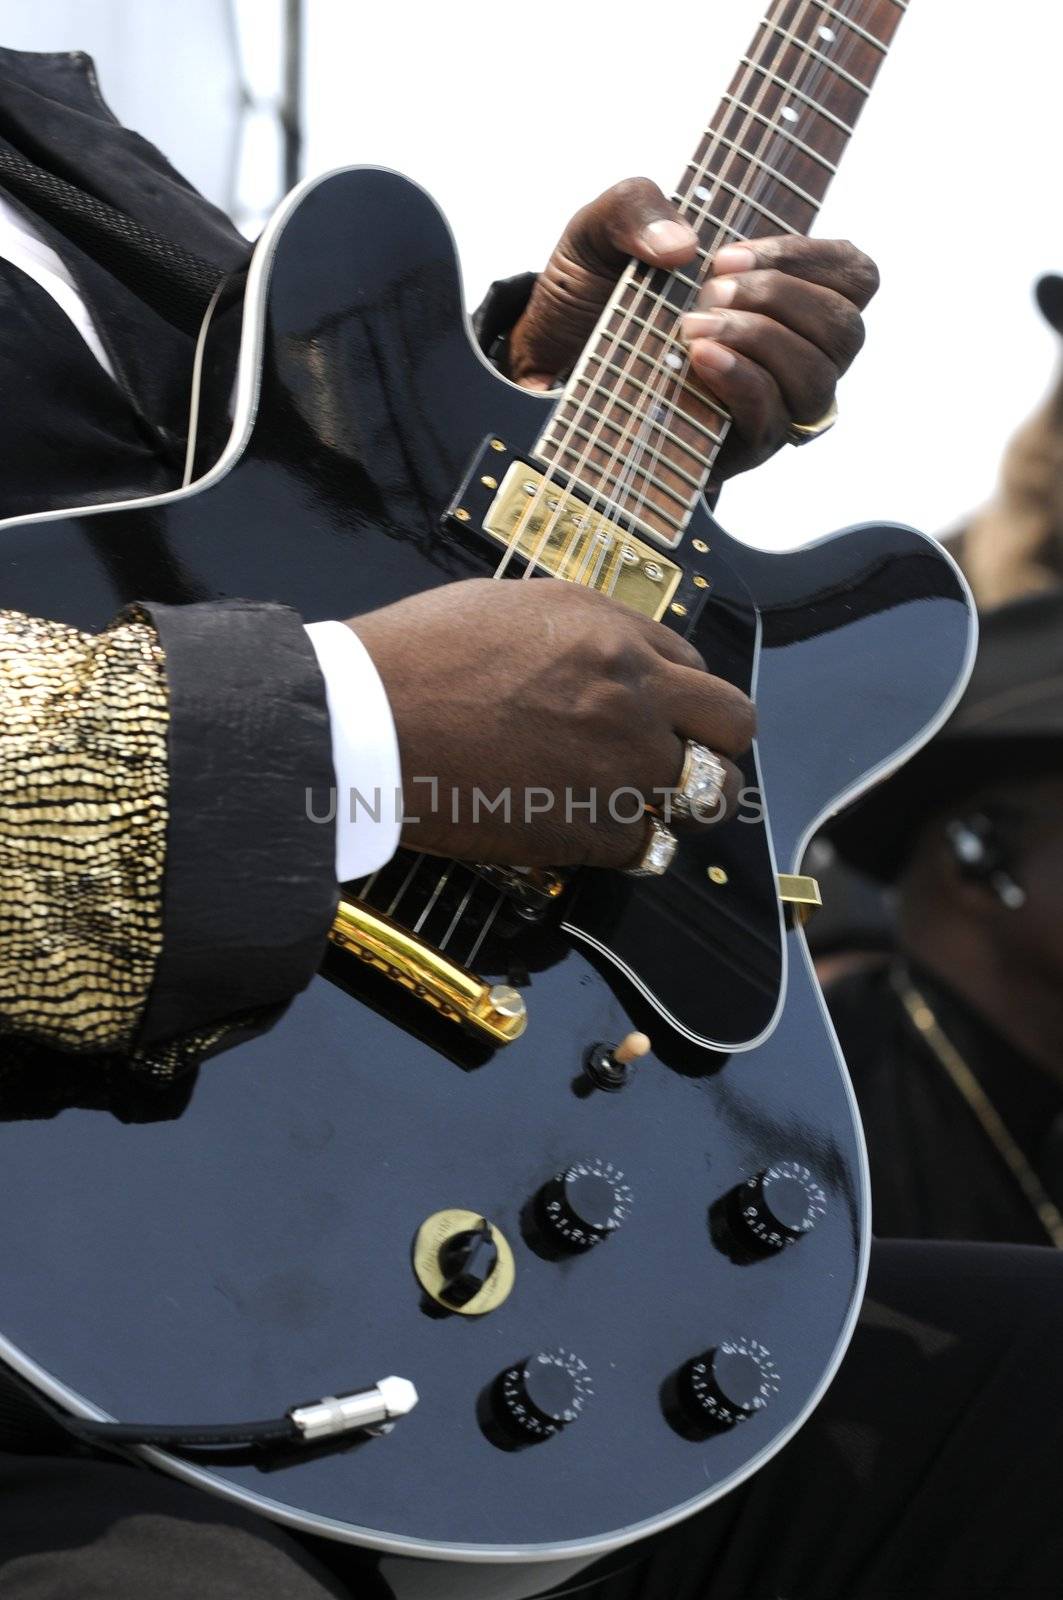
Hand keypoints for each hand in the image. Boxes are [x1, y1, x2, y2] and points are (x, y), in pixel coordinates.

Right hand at [348, 579, 753, 867]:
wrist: (370, 722)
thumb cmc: (416, 659)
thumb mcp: (510, 607)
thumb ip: (578, 630)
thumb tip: (606, 654)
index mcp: (611, 631)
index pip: (694, 667)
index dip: (678, 697)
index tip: (658, 717)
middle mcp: (634, 690)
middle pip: (732, 725)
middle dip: (715, 746)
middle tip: (684, 764)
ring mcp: (623, 762)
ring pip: (709, 795)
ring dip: (689, 804)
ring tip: (654, 810)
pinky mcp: (595, 826)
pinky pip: (650, 847)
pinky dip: (631, 847)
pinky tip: (596, 837)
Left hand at [506, 177, 877, 483]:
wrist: (545, 359)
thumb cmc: (593, 294)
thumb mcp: (603, 229)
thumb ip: (637, 206)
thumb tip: (683, 247)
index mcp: (785, 293)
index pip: (855, 275)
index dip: (808, 257)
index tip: (729, 254)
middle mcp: (790, 352)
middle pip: (845, 329)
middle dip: (779, 298)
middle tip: (708, 290)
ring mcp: (770, 406)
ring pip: (819, 379)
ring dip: (761, 340)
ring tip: (692, 326)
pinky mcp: (738, 449)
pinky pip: (773, 421)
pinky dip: (742, 382)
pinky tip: (698, 358)